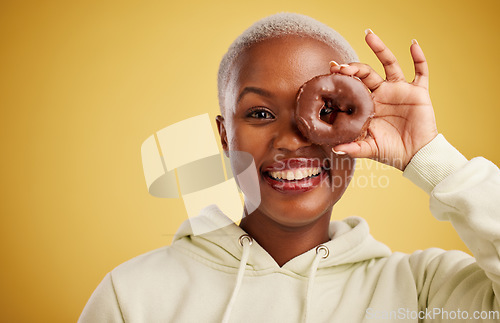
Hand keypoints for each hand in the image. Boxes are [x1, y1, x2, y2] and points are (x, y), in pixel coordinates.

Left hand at [330, 29, 437, 170]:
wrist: (416, 156)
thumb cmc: (391, 151)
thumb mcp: (369, 148)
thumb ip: (353, 147)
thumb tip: (334, 149)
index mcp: (368, 104)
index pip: (353, 85)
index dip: (343, 77)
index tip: (331, 70)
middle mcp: (382, 93)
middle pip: (366, 72)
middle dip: (354, 66)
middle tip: (342, 65)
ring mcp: (400, 90)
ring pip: (390, 63)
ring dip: (380, 49)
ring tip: (368, 35)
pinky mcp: (418, 92)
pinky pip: (421, 71)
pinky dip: (418, 57)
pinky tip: (413, 45)